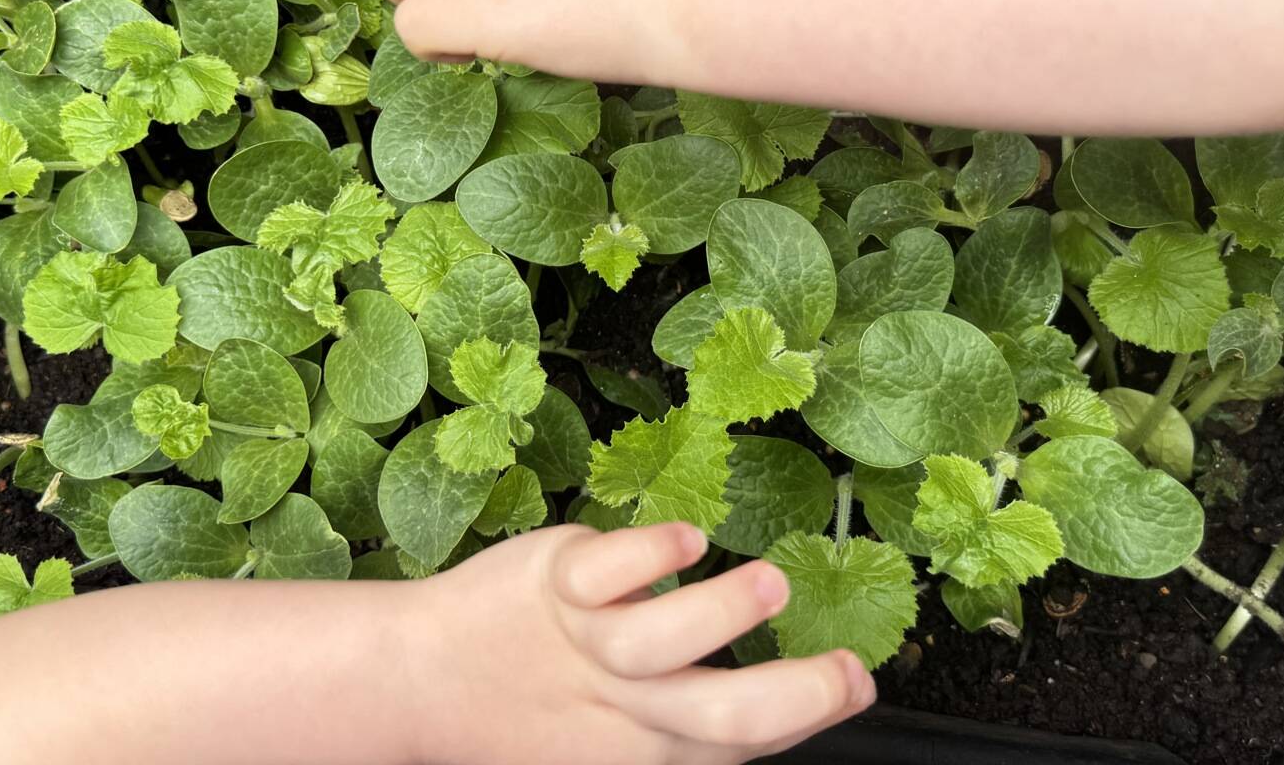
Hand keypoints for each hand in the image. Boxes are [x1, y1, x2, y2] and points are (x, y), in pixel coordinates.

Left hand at [411, 521, 874, 764]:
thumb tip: (793, 700)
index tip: (859, 680)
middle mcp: (623, 705)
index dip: (810, 714)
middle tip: (845, 668)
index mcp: (648, 750)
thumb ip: (693, 720)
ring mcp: (587, 644)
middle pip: (720, 715)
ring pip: (659, 643)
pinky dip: (648, 554)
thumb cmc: (540, 705)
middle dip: (795, 695)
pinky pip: (604, 571)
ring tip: (769, 581)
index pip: (742, 742)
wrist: (424, 682)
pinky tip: (685, 539)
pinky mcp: (553, 587)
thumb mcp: (618, 738)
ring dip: (721, 613)